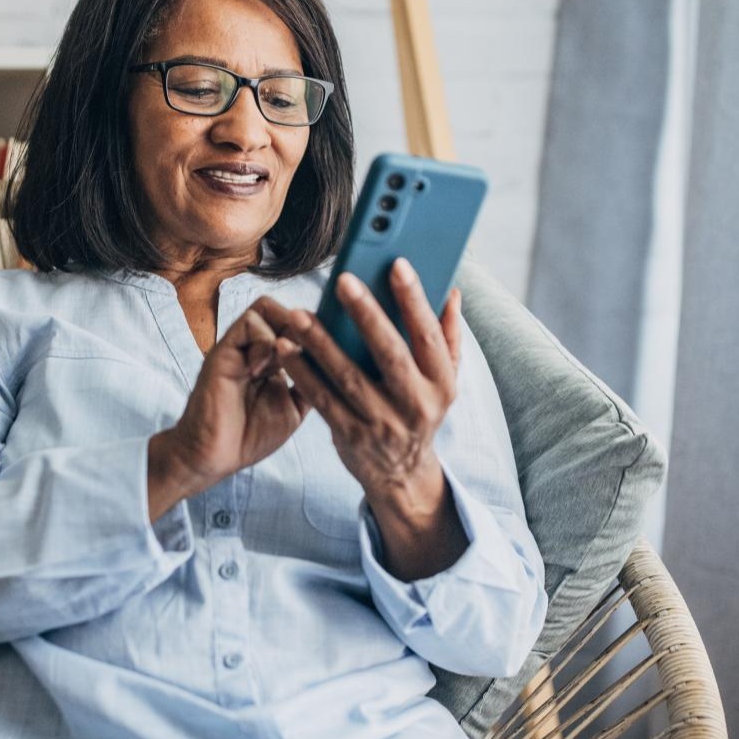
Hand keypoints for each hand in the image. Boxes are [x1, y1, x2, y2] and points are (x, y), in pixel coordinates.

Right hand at [147, 296, 311, 517]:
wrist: (214, 457)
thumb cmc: (249, 437)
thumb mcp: (293, 409)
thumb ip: (311, 384)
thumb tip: (338, 364)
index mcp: (272, 360)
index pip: (296, 326)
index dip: (316, 331)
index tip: (331, 348)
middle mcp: (254, 348)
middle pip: (283, 309)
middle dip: (303, 324)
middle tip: (312, 349)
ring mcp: (238, 348)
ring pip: (265, 308)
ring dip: (285, 329)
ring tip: (290, 357)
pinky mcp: (222, 352)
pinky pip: (248, 324)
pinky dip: (264, 340)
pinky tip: (265, 370)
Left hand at [274, 259, 467, 579]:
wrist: (402, 474)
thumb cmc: (420, 411)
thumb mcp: (444, 381)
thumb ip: (447, 337)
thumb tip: (452, 292)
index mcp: (441, 383)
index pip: (429, 335)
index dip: (415, 300)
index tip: (397, 264)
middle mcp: (416, 404)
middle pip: (390, 353)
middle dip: (367, 315)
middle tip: (342, 280)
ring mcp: (382, 423)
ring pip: (349, 377)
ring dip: (321, 344)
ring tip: (299, 315)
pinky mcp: (351, 436)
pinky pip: (322, 400)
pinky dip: (302, 373)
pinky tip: (286, 348)